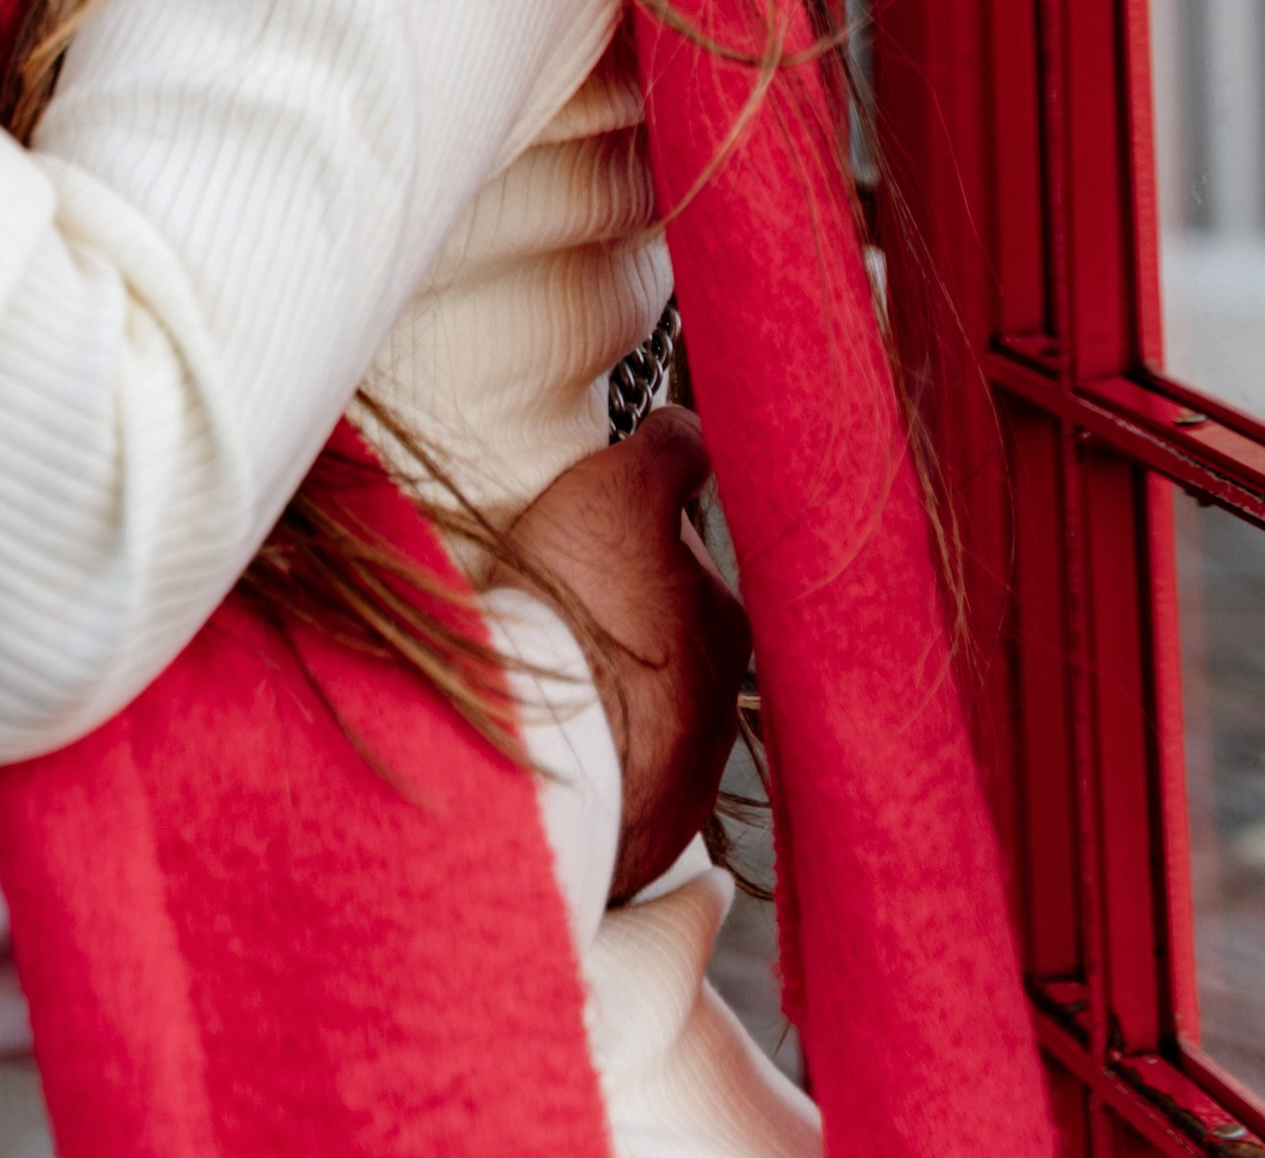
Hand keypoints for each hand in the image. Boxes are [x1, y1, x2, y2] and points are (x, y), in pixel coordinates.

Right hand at [502, 407, 751, 905]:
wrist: (534, 746)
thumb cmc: (578, 607)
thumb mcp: (621, 489)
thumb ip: (670, 449)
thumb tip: (695, 426)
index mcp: (730, 625)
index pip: (691, 569)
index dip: (634, 548)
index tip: (590, 548)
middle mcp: (725, 709)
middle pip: (670, 649)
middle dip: (626, 631)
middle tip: (562, 614)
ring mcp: (684, 782)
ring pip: (644, 722)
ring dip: (606, 700)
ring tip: (545, 682)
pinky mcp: (640, 838)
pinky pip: (616, 785)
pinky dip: (588, 761)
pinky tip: (548, 740)